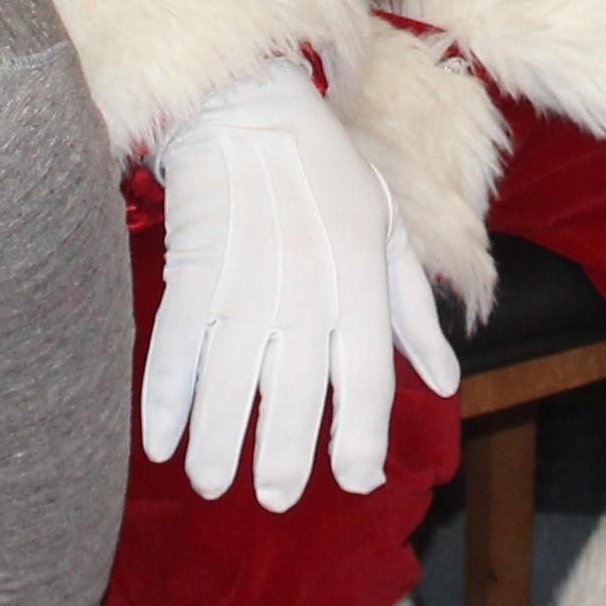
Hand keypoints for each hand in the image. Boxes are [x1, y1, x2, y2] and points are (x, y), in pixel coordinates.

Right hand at [143, 58, 455, 507]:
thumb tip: (446, 380)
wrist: (251, 107)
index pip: (366, 379)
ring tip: (213, 482)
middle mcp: (306, 291)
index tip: (356, 481)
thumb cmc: (326, 170)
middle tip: (274, 499)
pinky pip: (176, 348)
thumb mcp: (388, 227)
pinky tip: (160, 442)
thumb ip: (413, 312)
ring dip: (217, 439)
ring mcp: (246, 283)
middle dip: (282, 455)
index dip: (361, 437)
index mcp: (360, 282)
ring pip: (230, 382)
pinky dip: (165, 398)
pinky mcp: (194, 271)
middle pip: (294, 393)